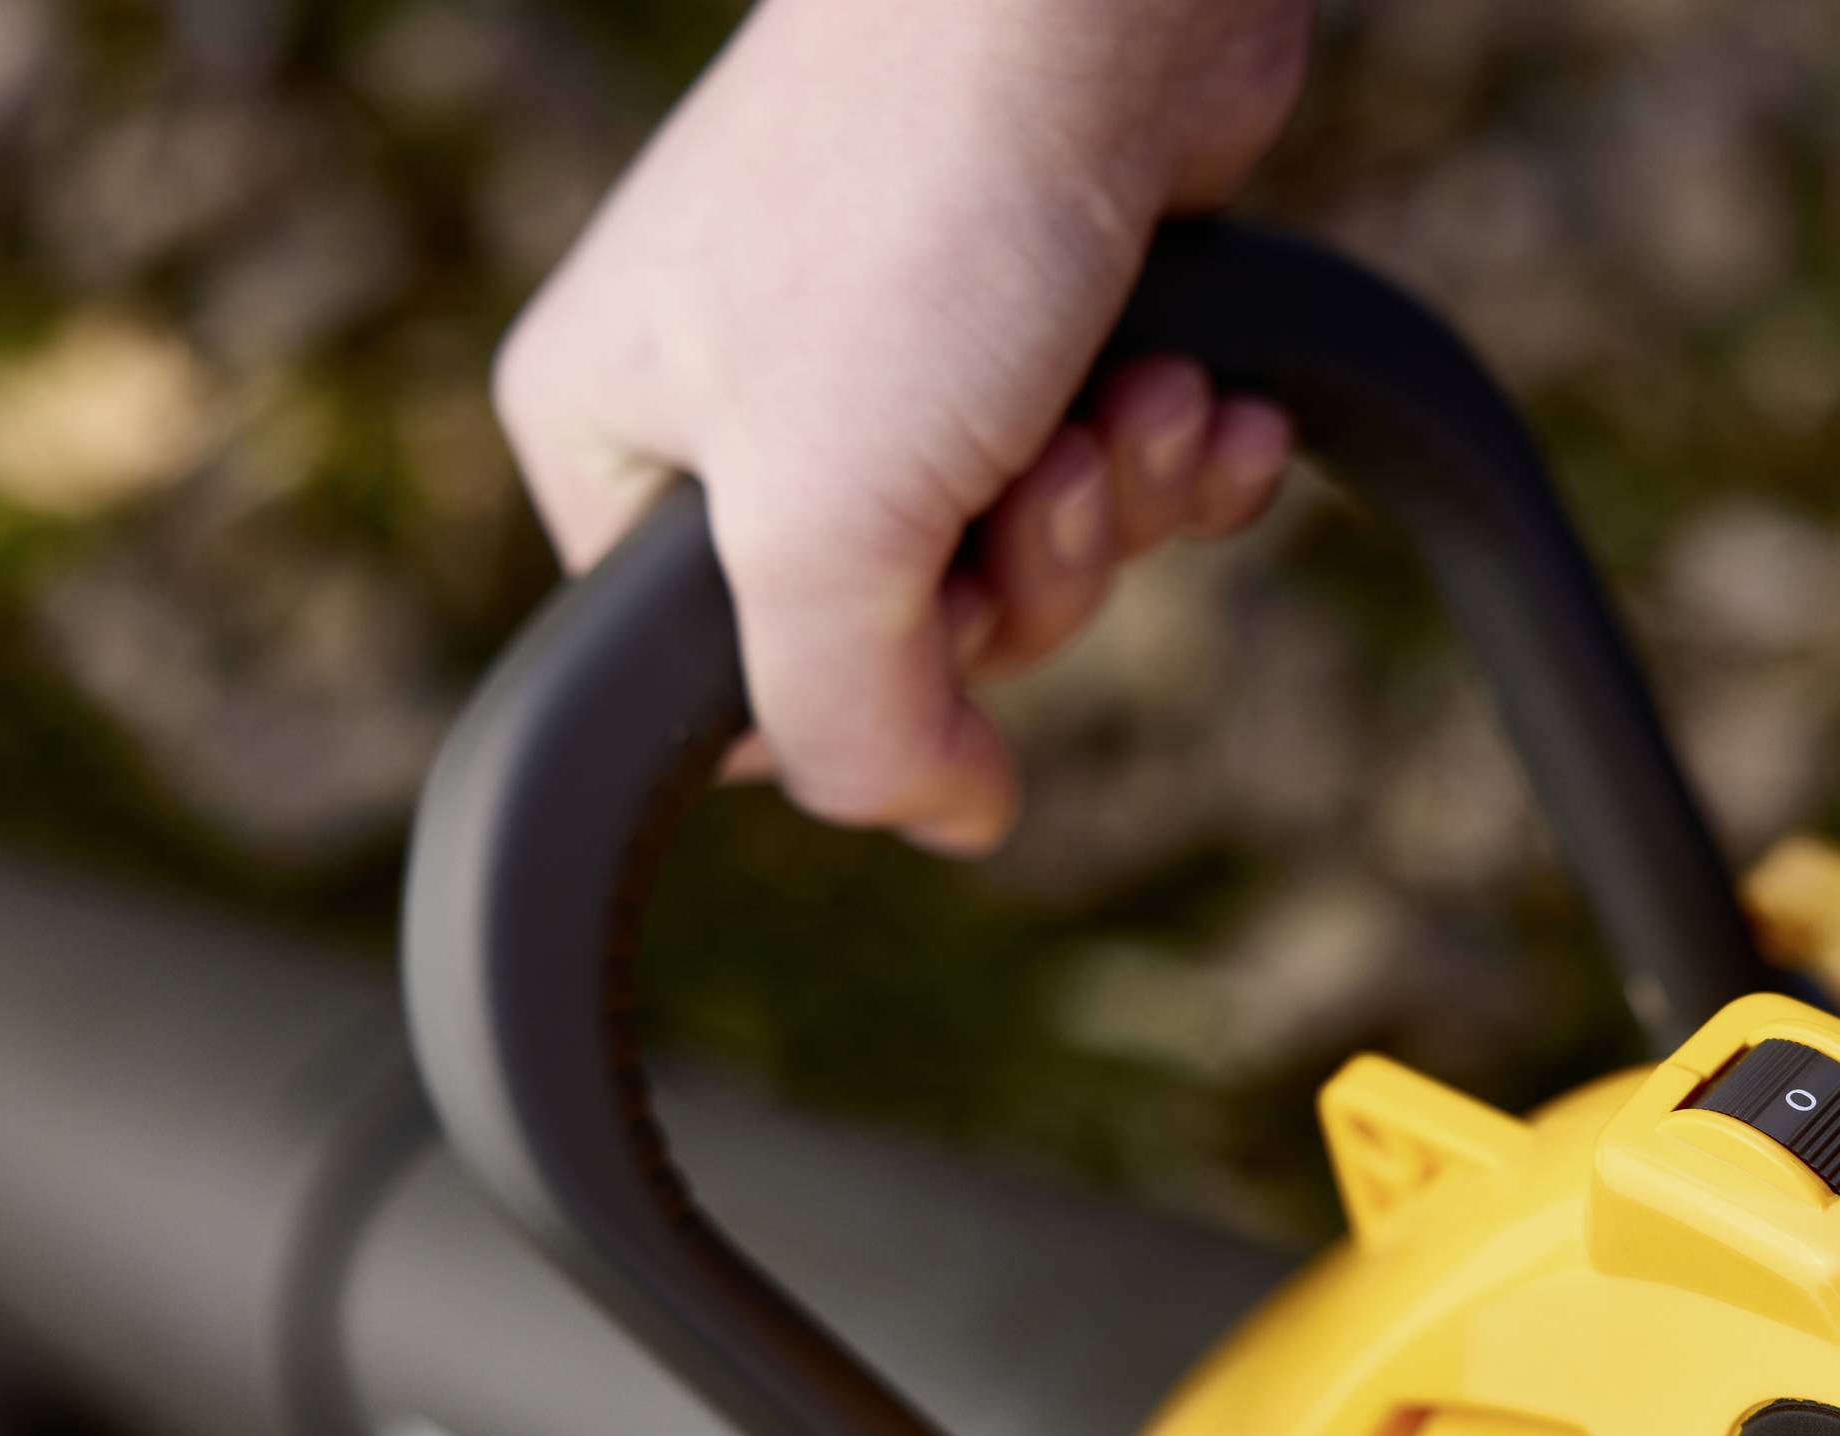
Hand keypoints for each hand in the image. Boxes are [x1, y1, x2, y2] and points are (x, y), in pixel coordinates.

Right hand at [493, 0, 1309, 850]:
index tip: (934, 604)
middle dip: (1030, 572)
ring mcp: (910, 354)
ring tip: (1138, 396)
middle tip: (1046, 465)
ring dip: (1123, 503)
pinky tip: (1214, 393)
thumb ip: (849, 728)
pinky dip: (1183, 450)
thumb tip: (944, 821)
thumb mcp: (820, 527)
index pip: (739, 693)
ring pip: (1039, 555)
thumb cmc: (909, 211)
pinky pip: (1125, 468)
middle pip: (917, 636)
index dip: (872, 689)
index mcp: (625, 445)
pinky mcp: (1048, 310)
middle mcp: (758, 406)